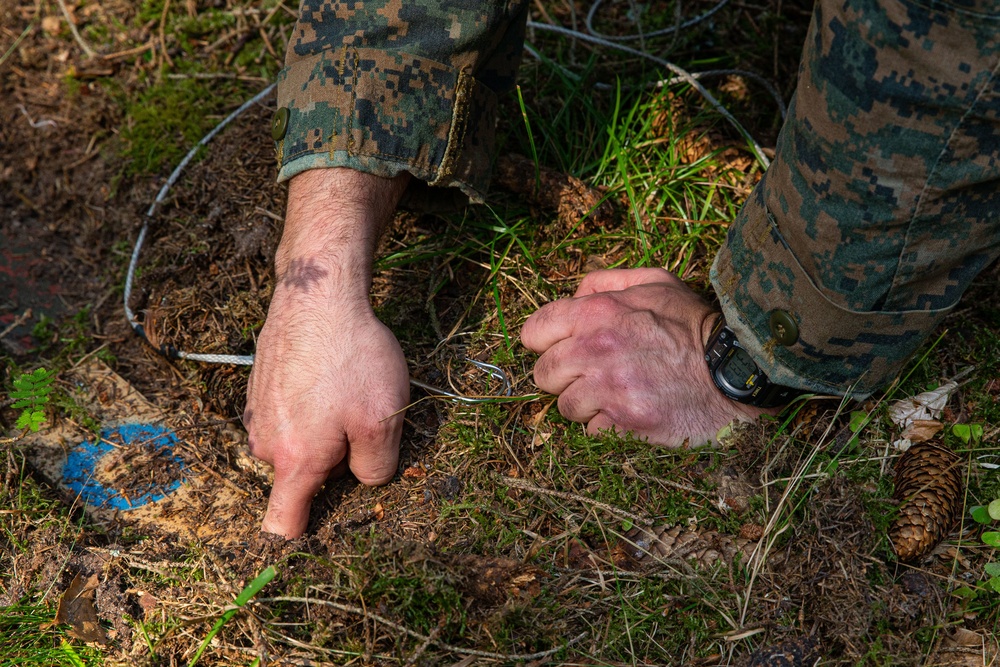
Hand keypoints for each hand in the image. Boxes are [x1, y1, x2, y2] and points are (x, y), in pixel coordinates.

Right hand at [245, 168, 409, 537]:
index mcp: (294, 460)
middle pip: (304, 476)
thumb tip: (365, 480)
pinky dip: (311, 402)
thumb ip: (376, 468)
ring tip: (347, 386)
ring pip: (299, 441)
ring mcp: (258, 411)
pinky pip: (291, 412)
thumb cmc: (351, 356)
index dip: (299, 537)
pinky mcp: (261, 385)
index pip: (282, 524)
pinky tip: (330, 370)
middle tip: (362, 418)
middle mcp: (266, 442)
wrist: (316, 291)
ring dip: (324, 427)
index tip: (314, 535)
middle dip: (335, 460)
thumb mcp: (383, 418)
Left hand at [520, 268, 767, 445]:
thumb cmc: (694, 325)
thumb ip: (608, 282)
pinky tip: (630, 412)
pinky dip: (607, 426)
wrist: (736, 368)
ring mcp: (609, 389)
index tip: (560, 348)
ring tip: (615, 394)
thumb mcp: (656, 283)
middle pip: (543, 373)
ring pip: (565, 406)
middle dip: (562, 376)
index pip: (534, 330)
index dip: (545, 342)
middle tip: (589, 375)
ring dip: (585, 404)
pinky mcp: (625, 423)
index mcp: (597, 312)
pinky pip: (592, 431)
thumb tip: (574, 293)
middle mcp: (596, 349)